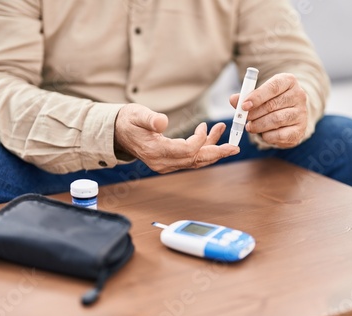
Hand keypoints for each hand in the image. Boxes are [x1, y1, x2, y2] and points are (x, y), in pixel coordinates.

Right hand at [114, 103, 238, 173]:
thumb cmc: (128, 120)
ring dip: (211, 149)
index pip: (186, 151)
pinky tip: (211, 135)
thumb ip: (150, 119)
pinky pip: (189, 158)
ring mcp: (165, 164)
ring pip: (194, 160)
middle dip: (216, 153)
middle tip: (235, 147)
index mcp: (155, 151)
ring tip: (224, 134)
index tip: (204, 125)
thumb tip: (163, 122)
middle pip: (194, 160)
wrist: (117, 132)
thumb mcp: (136, 114)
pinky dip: (202, 148)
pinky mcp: (168, 161)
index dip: (200, 140)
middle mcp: (161, 162)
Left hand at [230, 73, 307, 147]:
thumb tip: (233, 100)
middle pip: (273, 105)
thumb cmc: (270, 102)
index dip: (257, 97)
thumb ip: (245, 97)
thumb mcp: (258, 95)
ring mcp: (301, 113)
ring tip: (250, 127)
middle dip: (254, 114)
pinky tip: (263, 134)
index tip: (243, 106)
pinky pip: (281, 135)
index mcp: (288, 81)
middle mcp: (299, 95)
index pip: (273, 87)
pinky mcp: (300, 130)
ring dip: (259, 125)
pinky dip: (267, 136)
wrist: (289, 116)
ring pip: (276, 120)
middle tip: (244, 119)